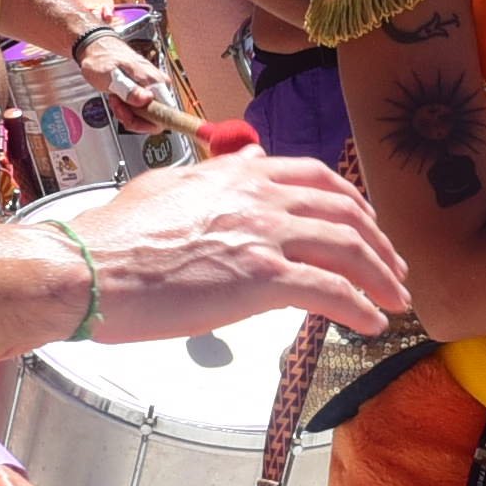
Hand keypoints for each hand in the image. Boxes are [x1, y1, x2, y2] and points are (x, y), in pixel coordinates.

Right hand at [72, 151, 411, 340]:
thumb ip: (215, 175)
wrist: (90, 269)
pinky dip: (359, 307)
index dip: (352, 202)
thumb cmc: (116, 237)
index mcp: (239, 173)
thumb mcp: (170, 185)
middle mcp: (260, 197)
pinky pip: (330, 292)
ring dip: (380, 276)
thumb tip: (246, 163)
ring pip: (347, 250)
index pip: (315, 177)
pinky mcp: (261, 279)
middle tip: (394, 268)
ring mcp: (264, 236)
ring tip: (395, 299)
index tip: (366, 224)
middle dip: (378, 242)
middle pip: (344, 213)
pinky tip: (371, 323)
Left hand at [74, 29, 174, 126]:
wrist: (96, 48)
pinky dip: (127, 108)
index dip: (148, 122)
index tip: (132, 119)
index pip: (166, 114)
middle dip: (133, 118)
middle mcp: (158, 85)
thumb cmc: (103, 58)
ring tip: (116, 100)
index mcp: (155, 82)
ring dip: (128, 113)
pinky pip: (141, 108)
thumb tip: (147, 99)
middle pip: (155, 117)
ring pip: (146, 114)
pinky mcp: (145, 89)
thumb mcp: (112, 77)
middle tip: (118, 107)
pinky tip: (118, 99)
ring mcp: (152, 87)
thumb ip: (129, 90)